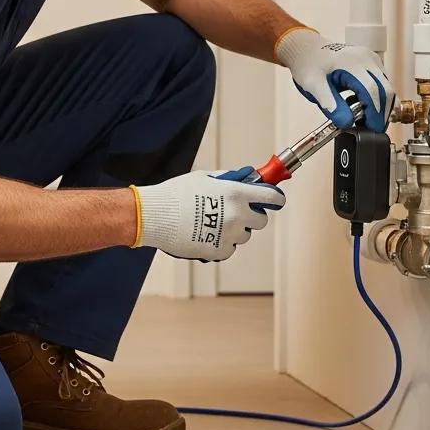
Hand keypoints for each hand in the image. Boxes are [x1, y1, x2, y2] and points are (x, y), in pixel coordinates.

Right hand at [131, 166, 285, 261]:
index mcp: (236, 194)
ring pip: (244, 236)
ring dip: (235, 230)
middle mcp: (237, 215)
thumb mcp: (206, 178)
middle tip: (238, 212)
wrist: (155, 216)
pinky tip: (206, 234)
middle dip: (252, 216)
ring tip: (213, 223)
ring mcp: (228, 235)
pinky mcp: (218, 251)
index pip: (271, 198)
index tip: (274, 200)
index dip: (275, 199)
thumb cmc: (177, 193)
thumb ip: (230, 179)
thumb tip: (247, 178)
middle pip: (261, 221)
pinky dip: (222, 243)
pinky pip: (229, 248)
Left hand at [275, 28, 395, 130]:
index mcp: (352, 63)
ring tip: (365, 120)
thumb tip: (346, 123)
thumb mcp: (313, 86)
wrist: (307, 49)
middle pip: (386, 90)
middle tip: (371, 129)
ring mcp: (372, 60)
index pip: (373, 91)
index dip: (375, 113)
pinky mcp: (372, 64)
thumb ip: (329, 104)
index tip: (373, 129)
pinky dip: (377, 98)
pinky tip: (363, 107)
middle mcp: (367, 59)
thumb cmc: (309, 64)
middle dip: (382, 113)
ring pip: (387, 87)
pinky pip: (382, 83)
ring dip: (381, 106)